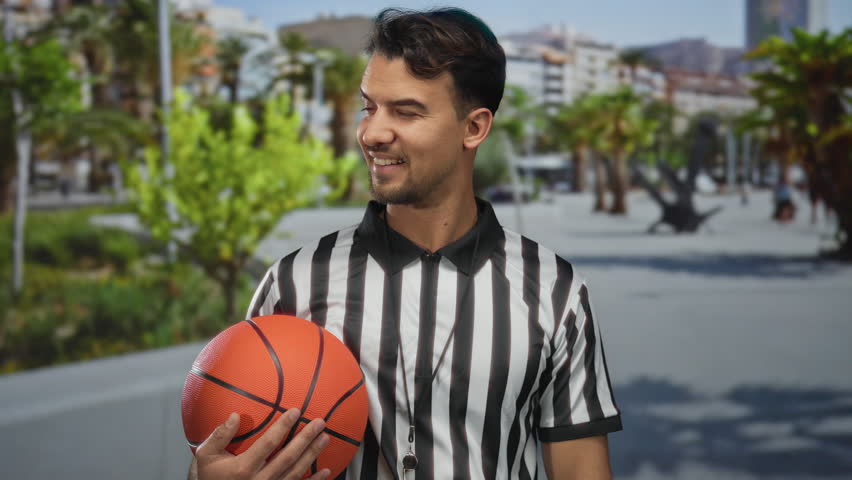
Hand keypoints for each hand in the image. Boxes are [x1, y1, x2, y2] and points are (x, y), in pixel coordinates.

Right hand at [195, 408, 330, 479]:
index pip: (268, 444)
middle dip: (305, 438)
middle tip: (319, 423)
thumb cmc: (210, 477)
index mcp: (242, 468)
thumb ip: (220, 436)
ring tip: (325, 438)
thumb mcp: (207, 456)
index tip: (295, 412)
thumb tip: (234, 416)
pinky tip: (326, 471)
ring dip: (312, 455)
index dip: (283, 427)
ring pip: (296, 472)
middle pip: (288, 457)